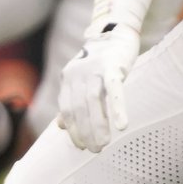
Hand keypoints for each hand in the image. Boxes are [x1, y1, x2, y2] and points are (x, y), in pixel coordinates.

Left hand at [56, 23, 139, 151]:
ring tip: (104, 144)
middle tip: (95, 150)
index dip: (73, 129)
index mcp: (67, 78)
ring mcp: (94, 69)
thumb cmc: (99, 62)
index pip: (67, 110)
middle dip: (85, 132)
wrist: (114, 33)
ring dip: (97, 126)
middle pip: (78, 108)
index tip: (81, 146)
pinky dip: (117, 109)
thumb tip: (60, 126)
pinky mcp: (112, 66)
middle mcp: (76, 74)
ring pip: (93, 102)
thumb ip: (72, 102)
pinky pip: (114, 90)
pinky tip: (122, 126)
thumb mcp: (82, 81)